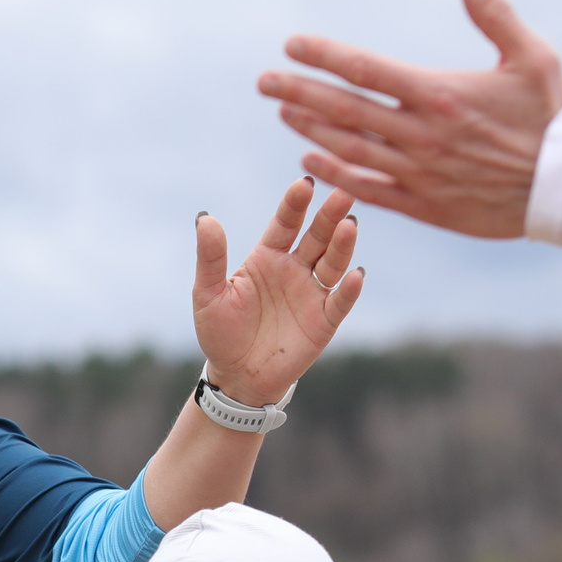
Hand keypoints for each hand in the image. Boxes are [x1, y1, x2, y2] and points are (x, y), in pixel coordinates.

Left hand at [192, 178, 363, 407]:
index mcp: (267, 257)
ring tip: (349, 224)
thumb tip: (206, 218)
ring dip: (342, 245)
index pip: (285, 224)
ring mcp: (311, 293)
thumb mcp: (208, 294)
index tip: (304, 184)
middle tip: (343, 193)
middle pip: (317, 237)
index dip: (294, 205)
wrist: (235, 376)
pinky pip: (339, 302)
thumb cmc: (220, 332)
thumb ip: (211, 258)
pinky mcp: (324, 321)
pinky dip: (349, 290)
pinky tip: (356, 275)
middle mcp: (294, 269)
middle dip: (329, 216)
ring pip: (333, 263)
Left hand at [259, 0, 561, 239]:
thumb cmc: (552, 116)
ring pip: (349, 148)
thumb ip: (496, 17)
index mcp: (440, 94)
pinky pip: (366, 189)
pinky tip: (310, 159)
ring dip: (311, 128)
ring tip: (284, 110)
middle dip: (299, 92)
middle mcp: (421, 134)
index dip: (325, 57)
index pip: (367, 70)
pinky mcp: (422, 205)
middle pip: (345, 108)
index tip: (291, 46)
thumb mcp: (533, 57)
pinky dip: (334, 174)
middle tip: (264, 81)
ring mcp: (417, 172)